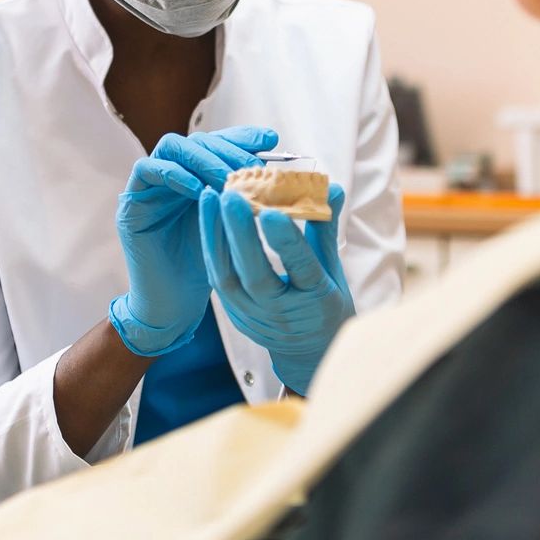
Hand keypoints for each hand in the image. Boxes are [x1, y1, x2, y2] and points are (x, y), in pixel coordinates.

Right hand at [108, 126, 277, 356]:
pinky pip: (146, 170)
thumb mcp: (238, 227)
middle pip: (196, 140)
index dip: (242, 137)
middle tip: (249, 166)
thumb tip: (281, 169)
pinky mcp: (132, 204)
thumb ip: (251, 197)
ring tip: (227, 178)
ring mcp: (150, 188)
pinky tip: (198, 189)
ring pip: (171, 147)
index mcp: (197, 178)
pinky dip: (173, 173)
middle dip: (225, 148)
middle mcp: (173, 177)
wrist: (179, 307)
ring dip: (202, 158)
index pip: (218, 142)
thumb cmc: (212, 270)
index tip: (270, 141)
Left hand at [200, 182, 353, 394]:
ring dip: (215, 236)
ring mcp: (253, 318)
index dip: (288, 242)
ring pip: (228, 278)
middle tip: (231, 196)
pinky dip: (210, 247)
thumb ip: (325, 229)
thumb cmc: (325, 303)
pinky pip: (218, 280)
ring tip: (209, 197)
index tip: (273, 212)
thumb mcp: (333, 271)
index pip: (302, 270)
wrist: (308, 352)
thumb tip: (330, 187)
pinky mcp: (234, 315)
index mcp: (317, 300)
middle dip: (241, 236)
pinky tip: (206, 217)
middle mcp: (282, 313)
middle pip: (256, 276)